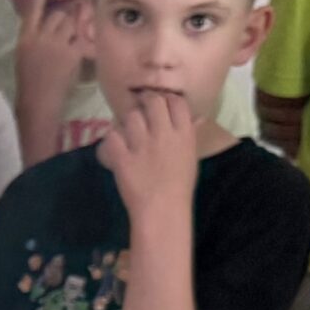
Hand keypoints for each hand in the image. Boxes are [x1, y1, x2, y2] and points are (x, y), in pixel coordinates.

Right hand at [12, 0, 82, 125]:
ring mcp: (56, 44)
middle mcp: (40, 37)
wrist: (38, 101)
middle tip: (63, 37)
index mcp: (25, 37)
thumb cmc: (30, 79)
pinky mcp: (72, 53)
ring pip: (71, 25)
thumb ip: (36, 35)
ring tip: (66, 49)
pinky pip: (80, 39)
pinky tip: (73, 57)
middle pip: (58, 15)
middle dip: (63, 22)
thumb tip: (51, 21)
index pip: (33, 8)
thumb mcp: (25, 53)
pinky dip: (79, 46)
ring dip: (72, 32)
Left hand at [97, 88, 198, 217]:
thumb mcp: (191, 156)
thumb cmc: (179, 185)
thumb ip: (191, 133)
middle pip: (152, 101)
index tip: (161, 106)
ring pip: (131, 116)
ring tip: (128, 133)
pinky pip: (111, 136)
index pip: (176, 101)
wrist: (162, 210)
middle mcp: (164, 135)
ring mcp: (142, 146)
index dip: (167, 99)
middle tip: (141, 113)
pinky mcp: (123, 158)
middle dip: (145, 103)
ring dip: (127, 122)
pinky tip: (115, 148)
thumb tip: (198, 116)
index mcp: (184, 134)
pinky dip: (111, 141)